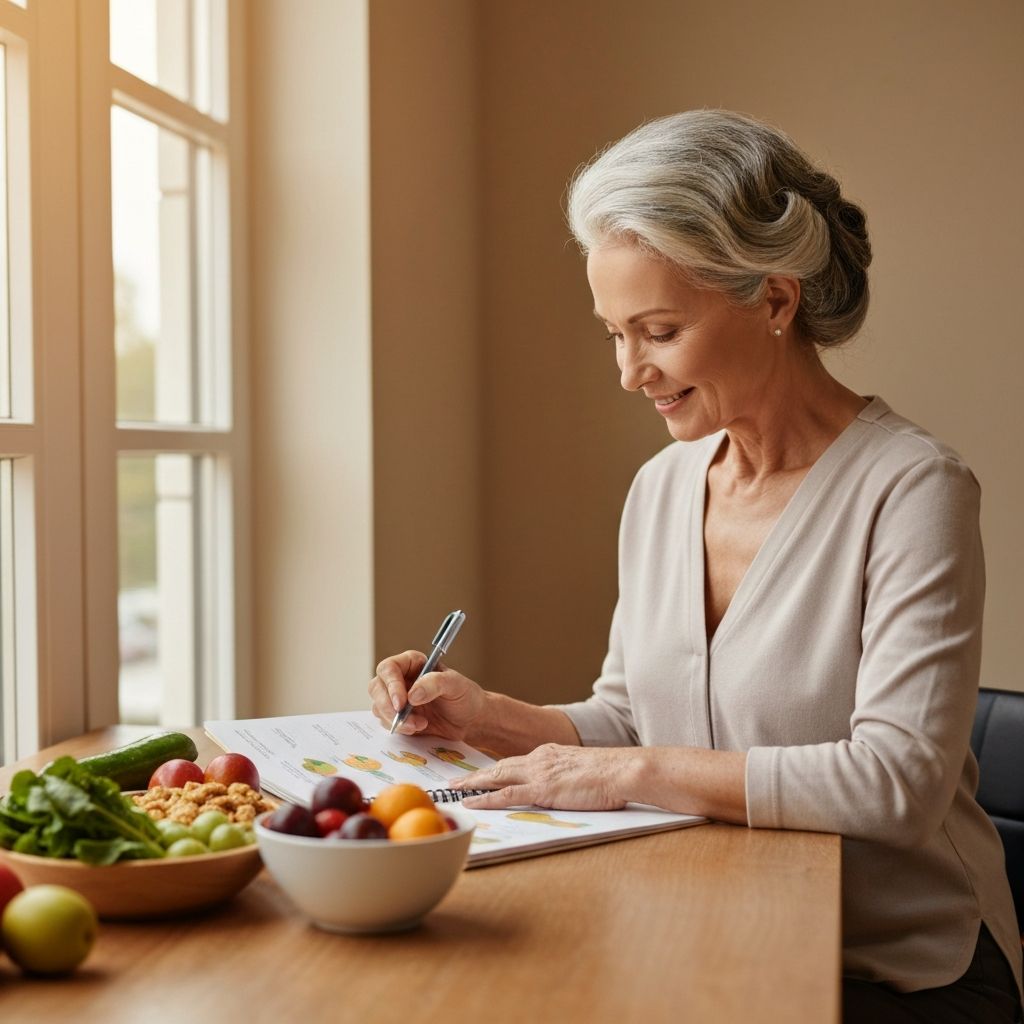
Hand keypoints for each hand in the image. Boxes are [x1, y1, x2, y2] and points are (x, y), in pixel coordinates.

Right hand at [368, 650, 486, 740]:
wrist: (471, 721)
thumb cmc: (466, 696)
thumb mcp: (456, 685)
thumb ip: (435, 683)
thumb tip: (412, 695)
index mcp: (412, 663)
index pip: (389, 668)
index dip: (391, 685)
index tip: (401, 703)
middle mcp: (401, 679)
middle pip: (377, 688)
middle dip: (387, 706)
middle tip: (403, 718)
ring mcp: (397, 699)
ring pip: (379, 707)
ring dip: (394, 719)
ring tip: (420, 725)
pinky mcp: (399, 717)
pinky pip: (386, 722)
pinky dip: (399, 728)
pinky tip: (418, 728)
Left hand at [452, 744, 630, 810]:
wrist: (622, 770)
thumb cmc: (612, 774)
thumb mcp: (584, 770)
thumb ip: (568, 777)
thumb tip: (565, 789)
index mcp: (550, 753)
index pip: (516, 761)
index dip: (496, 768)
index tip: (483, 775)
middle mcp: (539, 758)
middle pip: (500, 766)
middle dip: (477, 775)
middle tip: (456, 781)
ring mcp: (539, 773)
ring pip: (496, 777)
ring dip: (473, 784)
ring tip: (453, 791)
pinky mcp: (542, 789)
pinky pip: (505, 795)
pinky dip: (485, 799)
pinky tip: (471, 804)